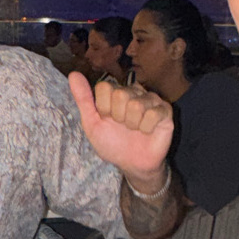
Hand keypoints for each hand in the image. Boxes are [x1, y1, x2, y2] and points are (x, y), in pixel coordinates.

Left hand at [68, 70, 173, 187]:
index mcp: (115, 92)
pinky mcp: (165, 110)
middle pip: (120, 94)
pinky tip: (147, 132)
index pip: (104, 87)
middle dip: (118, 117)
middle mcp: (134, 92)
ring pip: (136, 104)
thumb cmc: (112, 143)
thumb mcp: (92, 123)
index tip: (107, 119)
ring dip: (132, 124)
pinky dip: (146, 128)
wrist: (132, 164)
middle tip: (123, 126)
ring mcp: (151, 100)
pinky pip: (152, 114)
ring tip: (135, 130)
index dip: (103, 108)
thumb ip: (83, 98)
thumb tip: (73, 74)